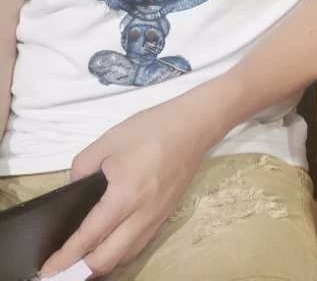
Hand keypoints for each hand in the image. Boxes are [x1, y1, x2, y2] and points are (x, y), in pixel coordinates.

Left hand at [41, 90, 218, 277]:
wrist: (194, 125)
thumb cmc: (151, 129)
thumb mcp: (108, 141)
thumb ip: (83, 167)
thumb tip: (75, 187)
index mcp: (124, 196)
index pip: (89, 237)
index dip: (65, 257)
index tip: (47, 269)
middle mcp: (142, 215)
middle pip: (108, 260)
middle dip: (80, 270)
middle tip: (61, 269)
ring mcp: (156, 218)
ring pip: (125, 256)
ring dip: (102, 264)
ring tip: (82, 260)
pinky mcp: (166, 215)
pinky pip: (139, 245)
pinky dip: (120, 252)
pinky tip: (111, 244)